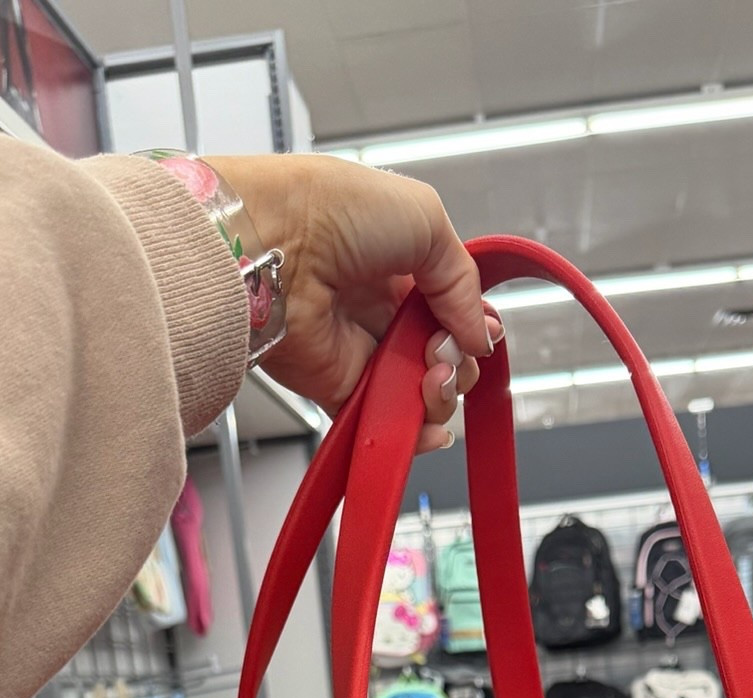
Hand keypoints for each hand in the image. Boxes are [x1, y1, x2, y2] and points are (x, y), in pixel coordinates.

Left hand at [204, 154, 501, 452]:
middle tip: (443, 347)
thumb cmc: (333, 211)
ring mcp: (361, 352)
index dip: (471, 327)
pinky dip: (411, 432)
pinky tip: (426, 423)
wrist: (271, 242)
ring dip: (441, 394)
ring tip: (431, 375)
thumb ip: (463, 281)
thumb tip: (480, 334)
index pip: (451, 310)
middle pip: (442, 357)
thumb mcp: (425, 219)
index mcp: (401, 266)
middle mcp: (380, 309)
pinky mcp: (338, 388)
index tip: (479, 332)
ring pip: (420, 394)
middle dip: (458, 361)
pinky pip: (382, 421)